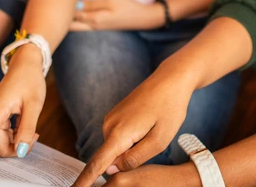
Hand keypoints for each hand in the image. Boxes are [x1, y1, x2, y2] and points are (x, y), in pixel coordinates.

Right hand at [0, 45, 46, 168]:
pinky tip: (25, 127)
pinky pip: (2, 134)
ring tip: (33, 130)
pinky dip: (15, 135)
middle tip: (36, 136)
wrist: (24, 65)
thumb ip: (27, 129)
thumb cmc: (30, 81)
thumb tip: (20, 152)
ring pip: (1, 141)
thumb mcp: (34, 105)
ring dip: (17, 141)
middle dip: (17, 146)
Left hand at [70, 0, 164, 31]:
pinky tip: (81, 4)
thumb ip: (92, 5)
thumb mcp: (110, 3)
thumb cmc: (128, 8)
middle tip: (61, 0)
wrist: (144, 18)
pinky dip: (79, 15)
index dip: (66, 4)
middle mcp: (93, 26)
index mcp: (94, 20)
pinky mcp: (101, 25)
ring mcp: (97, 27)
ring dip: (71, 14)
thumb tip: (74, 5)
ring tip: (70, 0)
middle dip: (64, 15)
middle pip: (71, 25)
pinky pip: (84, 22)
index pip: (72, 15)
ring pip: (76, 25)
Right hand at [72, 71, 195, 186]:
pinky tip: (148, 127)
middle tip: (151, 140)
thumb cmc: (169, 108)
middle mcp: (109, 126)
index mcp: (119, 133)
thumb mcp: (159, 140)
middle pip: (110, 158)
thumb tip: (111, 170)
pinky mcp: (115, 115)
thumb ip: (135, 158)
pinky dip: (130, 140)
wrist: (170, 79)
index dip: (84, 181)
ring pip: (117, 148)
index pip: (97, 164)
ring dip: (132, 148)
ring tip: (154, 128)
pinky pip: (119, 138)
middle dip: (125, 162)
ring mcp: (110, 119)